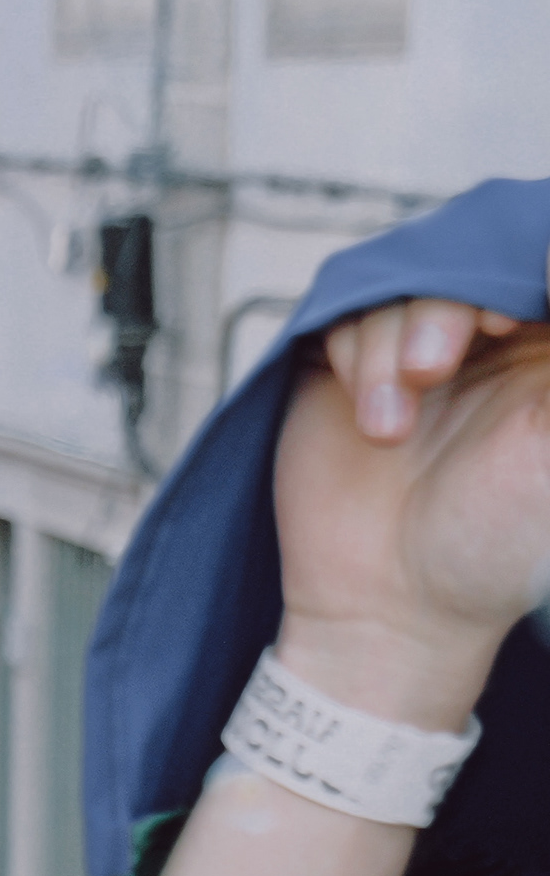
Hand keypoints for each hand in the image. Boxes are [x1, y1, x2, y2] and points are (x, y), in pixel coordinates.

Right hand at [275, 289, 549, 725]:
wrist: (389, 608)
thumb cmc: (494, 547)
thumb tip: (546, 267)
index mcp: (545, 357)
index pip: (531, 271)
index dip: (513, 276)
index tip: (504, 322)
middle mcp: (489, 346)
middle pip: (465, 267)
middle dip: (445, 307)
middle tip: (434, 368)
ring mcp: (417, 355)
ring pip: (401, 286)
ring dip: (390, 347)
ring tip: (390, 426)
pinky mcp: (348, 370)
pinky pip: (345, 315)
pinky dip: (353, 358)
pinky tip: (369, 420)